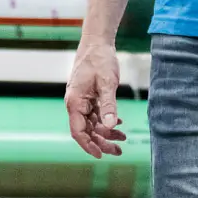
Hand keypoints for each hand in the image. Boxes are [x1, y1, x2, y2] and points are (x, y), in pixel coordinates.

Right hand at [66, 40, 126, 157]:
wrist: (97, 42)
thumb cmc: (100, 59)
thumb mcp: (107, 83)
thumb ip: (108, 105)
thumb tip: (111, 126)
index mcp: (75, 102)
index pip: (78, 131)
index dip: (89, 145)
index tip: (101, 155)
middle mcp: (76, 104)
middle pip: (87, 131)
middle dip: (102, 142)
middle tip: (119, 151)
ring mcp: (82, 101)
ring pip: (92, 124)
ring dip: (106, 133)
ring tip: (123, 139)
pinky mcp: (88, 97)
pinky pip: (96, 114)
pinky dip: (106, 121)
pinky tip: (119, 124)